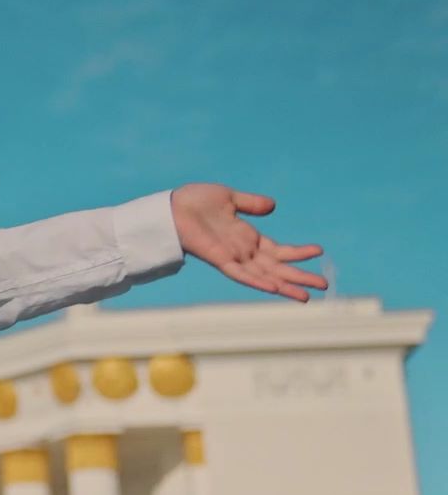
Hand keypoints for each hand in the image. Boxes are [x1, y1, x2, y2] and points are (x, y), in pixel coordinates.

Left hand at [171, 183, 327, 301]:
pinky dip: (256, 281)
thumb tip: (273, 206)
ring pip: (264, 276)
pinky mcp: (218, 259)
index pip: (277, 251)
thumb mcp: (229, 198)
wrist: (171, 205)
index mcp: (247, 237)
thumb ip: (251, 204)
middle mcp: (242, 250)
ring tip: (307, 296)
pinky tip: (273, 287)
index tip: (319, 251)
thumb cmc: (194, 202)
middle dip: (299, 276)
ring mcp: (232, 257)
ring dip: (285, 286)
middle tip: (324, 284)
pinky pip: (240, 274)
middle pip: (277, 268)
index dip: (298, 253)